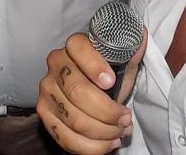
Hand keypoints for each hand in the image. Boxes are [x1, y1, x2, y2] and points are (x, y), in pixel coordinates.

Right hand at [37, 31, 146, 153]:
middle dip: (107, 111)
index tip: (111, 82)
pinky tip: (107, 144)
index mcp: (74, 46)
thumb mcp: (122, 61)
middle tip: (125, 119)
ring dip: (103, 132)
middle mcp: (55, 65)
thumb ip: (130, 51)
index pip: (79, 49)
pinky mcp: (45, 114)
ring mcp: (47, 90)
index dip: (94, 66)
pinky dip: (91, 147)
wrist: (91, 89)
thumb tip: (141, 40)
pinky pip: (66, 138)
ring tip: (120, 132)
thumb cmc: (108, 74)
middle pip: (78, 92)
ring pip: (74, 120)